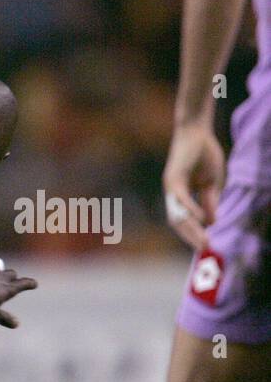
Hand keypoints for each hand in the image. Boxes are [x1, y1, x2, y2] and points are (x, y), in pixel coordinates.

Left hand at [162, 123, 223, 250]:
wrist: (196, 132)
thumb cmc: (203, 155)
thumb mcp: (211, 183)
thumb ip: (210, 202)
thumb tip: (211, 222)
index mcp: (181, 198)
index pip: (186, 221)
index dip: (194, 234)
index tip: (207, 246)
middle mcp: (173, 196)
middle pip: (180, 222)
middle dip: (193, 237)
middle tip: (206, 249)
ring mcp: (171, 188)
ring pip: (178, 214)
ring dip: (191, 229)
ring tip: (203, 241)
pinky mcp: (173, 178)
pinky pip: (181, 199)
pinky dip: (190, 210)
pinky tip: (199, 220)